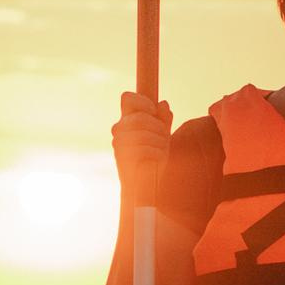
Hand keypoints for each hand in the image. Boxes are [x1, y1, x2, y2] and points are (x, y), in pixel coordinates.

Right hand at [112, 92, 173, 206]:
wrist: (145, 186)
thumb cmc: (154, 159)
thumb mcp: (163, 136)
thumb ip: (163, 120)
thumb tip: (163, 104)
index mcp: (127, 120)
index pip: (127, 98)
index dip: (142, 101)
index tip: (153, 111)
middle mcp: (119, 129)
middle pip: (140, 117)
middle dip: (158, 127)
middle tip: (165, 136)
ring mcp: (119, 144)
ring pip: (144, 133)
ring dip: (160, 141)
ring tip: (163, 149)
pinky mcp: (123, 158)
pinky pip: (144, 149)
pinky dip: (158, 153)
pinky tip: (159, 159)